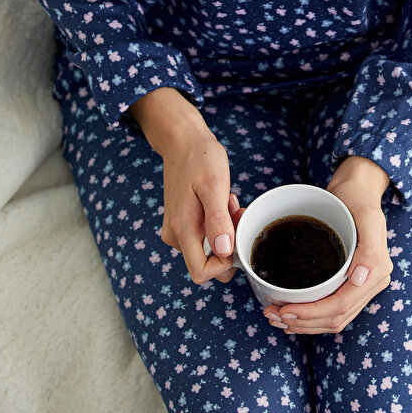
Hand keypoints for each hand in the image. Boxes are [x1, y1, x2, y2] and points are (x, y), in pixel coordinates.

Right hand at [130, 87, 242, 284]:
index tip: (235, 236)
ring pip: (210, 247)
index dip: (224, 264)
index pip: (201, 272)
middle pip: (208, 262)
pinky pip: (206, 234)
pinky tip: (221, 201)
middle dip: (229, 243)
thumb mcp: (214, 185)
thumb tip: (223, 250)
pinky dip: (219, 222)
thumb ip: (217, 219)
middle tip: (234, 212)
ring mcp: (178, 229)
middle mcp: (176, 235)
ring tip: (227, 200)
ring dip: (226, 229)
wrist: (182, 140)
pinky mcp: (183, 222)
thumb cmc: (200, 158)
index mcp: (182, 230)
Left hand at [263, 157, 392, 333]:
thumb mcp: (366, 216)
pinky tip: (292, 313)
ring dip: (304, 324)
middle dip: (303, 322)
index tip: (284, 311)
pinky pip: (331, 309)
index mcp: (377, 272)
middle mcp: (371, 283)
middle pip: (336, 317)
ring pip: (333, 319)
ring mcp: (361, 285)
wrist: (357, 189)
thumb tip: (359, 280)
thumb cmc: (358, 198)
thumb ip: (369, 249)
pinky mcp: (349, 282)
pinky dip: (311, 317)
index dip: (312, 314)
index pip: (342, 305)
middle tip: (272, 316)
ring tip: (276, 318)